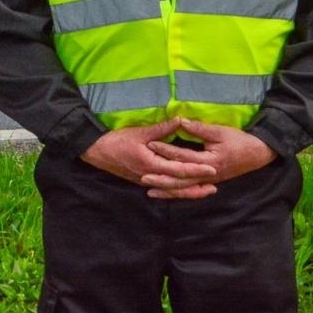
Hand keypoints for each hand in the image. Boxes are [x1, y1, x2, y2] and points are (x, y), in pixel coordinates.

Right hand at [81, 120, 218, 196]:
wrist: (97, 151)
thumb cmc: (117, 140)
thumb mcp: (140, 132)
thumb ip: (162, 129)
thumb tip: (180, 120)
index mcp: (151, 164)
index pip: (179, 170)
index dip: (196, 170)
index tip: (212, 169)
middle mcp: (151, 176)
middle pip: (178, 185)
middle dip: (197, 186)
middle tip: (215, 185)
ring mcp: (147, 181)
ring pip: (172, 190)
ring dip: (189, 192)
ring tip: (205, 191)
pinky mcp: (143, 181)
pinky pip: (164, 189)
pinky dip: (176, 191)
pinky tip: (185, 192)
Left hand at [144, 119, 275, 198]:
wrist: (257, 154)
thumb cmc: (239, 141)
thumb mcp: (220, 132)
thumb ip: (199, 128)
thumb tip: (180, 121)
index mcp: (209, 161)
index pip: (183, 156)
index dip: (166, 150)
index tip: (150, 144)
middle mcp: (207, 175)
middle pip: (181, 179)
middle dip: (162, 178)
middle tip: (143, 177)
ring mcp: (208, 181)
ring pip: (184, 188)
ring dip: (167, 190)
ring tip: (149, 190)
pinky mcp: (208, 182)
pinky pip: (190, 189)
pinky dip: (177, 192)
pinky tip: (166, 193)